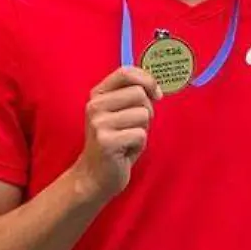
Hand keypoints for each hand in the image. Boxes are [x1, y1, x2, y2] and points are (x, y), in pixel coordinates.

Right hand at [72, 67, 160, 201]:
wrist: (94, 177)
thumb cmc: (114, 144)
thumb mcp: (119, 114)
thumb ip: (132, 97)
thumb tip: (155, 88)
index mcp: (97, 95)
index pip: (126, 72)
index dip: (147, 80)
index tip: (156, 94)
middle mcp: (95, 106)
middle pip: (139, 94)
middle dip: (147, 111)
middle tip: (134, 127)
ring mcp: (99, 123)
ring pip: (143, 115)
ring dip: (142, 130)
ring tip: (127, 140)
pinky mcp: (106, 141)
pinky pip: (140, 135)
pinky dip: (139, 146)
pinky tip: (125, 152)